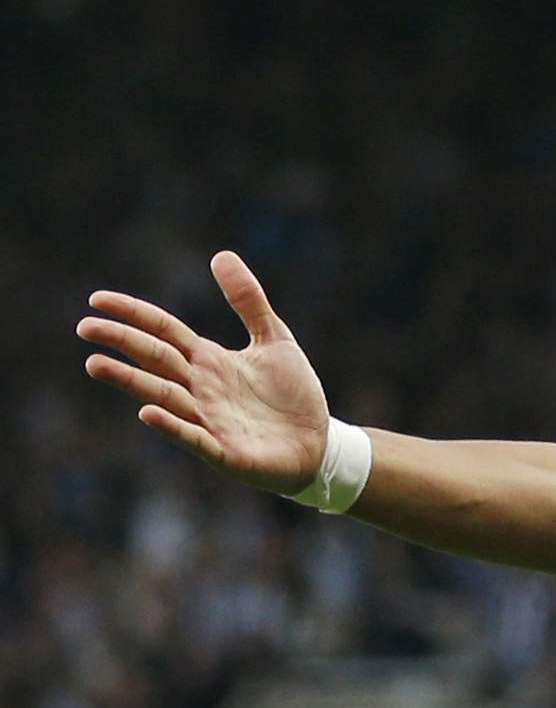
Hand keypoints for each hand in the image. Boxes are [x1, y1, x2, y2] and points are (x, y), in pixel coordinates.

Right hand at [77, 251, 328, 495]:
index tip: (96, 299)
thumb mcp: (275, 339)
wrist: (319, 443)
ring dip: (131, 382)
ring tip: (96, 364)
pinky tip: (148, 413)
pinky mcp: (227, 452)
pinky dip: (172, 427)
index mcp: (209, 361)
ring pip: (164, 397)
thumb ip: (249, 302)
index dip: (133, 314)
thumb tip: (221, 255)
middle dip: (121, 343)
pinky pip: (195, 438)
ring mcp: (210, 420)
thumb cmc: (292, 394)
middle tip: (85, 327)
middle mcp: (201, 388)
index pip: (163, 331)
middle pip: (155, 360)